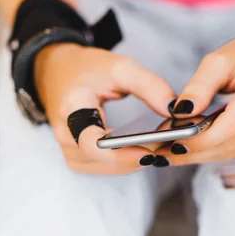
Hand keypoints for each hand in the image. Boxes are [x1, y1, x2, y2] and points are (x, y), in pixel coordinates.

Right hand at [34, 43, 175, 174]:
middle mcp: (66, 136)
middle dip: (139, 155)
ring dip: (136, 159)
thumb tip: (175, 111)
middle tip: (171, 143)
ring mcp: (71, 151)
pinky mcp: (79, 158)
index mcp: (71, 109)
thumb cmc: (88, 69)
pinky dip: (128, 160)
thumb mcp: (120, 67)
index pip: (91, 142)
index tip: (150, 152)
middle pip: (104, 160)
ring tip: (163, 144)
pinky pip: (107, 167)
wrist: (58, 72)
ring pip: (109, 168)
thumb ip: (149, 86)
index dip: (121, 153)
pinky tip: (147, 148)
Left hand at [155, 23, 234, 164]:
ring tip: (173, 151)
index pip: (230, 125)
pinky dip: (218, 152)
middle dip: (195, 151)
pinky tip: (198, 148)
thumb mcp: (220, 59)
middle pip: (231, 143)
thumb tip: (180, 112)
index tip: (170, 143)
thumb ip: (199, 85)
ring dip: (202, 155)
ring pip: (234, 152)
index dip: (200, 139)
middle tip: (163, 152)